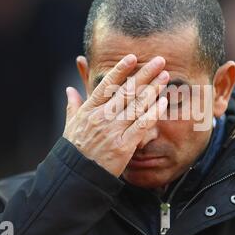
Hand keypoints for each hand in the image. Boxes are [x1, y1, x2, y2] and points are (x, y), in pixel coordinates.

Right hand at [63, 54, 169, 176]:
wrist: (77, 176)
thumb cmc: (74, 149)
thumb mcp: (70, 124)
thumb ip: (73, 105)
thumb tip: (69, 90)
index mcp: (89, 109)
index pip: (107, 84)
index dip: (121, 69)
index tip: (133, 57)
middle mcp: (102, 116)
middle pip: (127, 90)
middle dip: (144, 74)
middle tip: (159, 60)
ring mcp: (114, 130)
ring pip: (137, 105)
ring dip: (153, 89)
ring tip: (165, 76)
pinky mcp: (124, 145)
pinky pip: (142, 125)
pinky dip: (153, 112)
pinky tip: (163, 101)